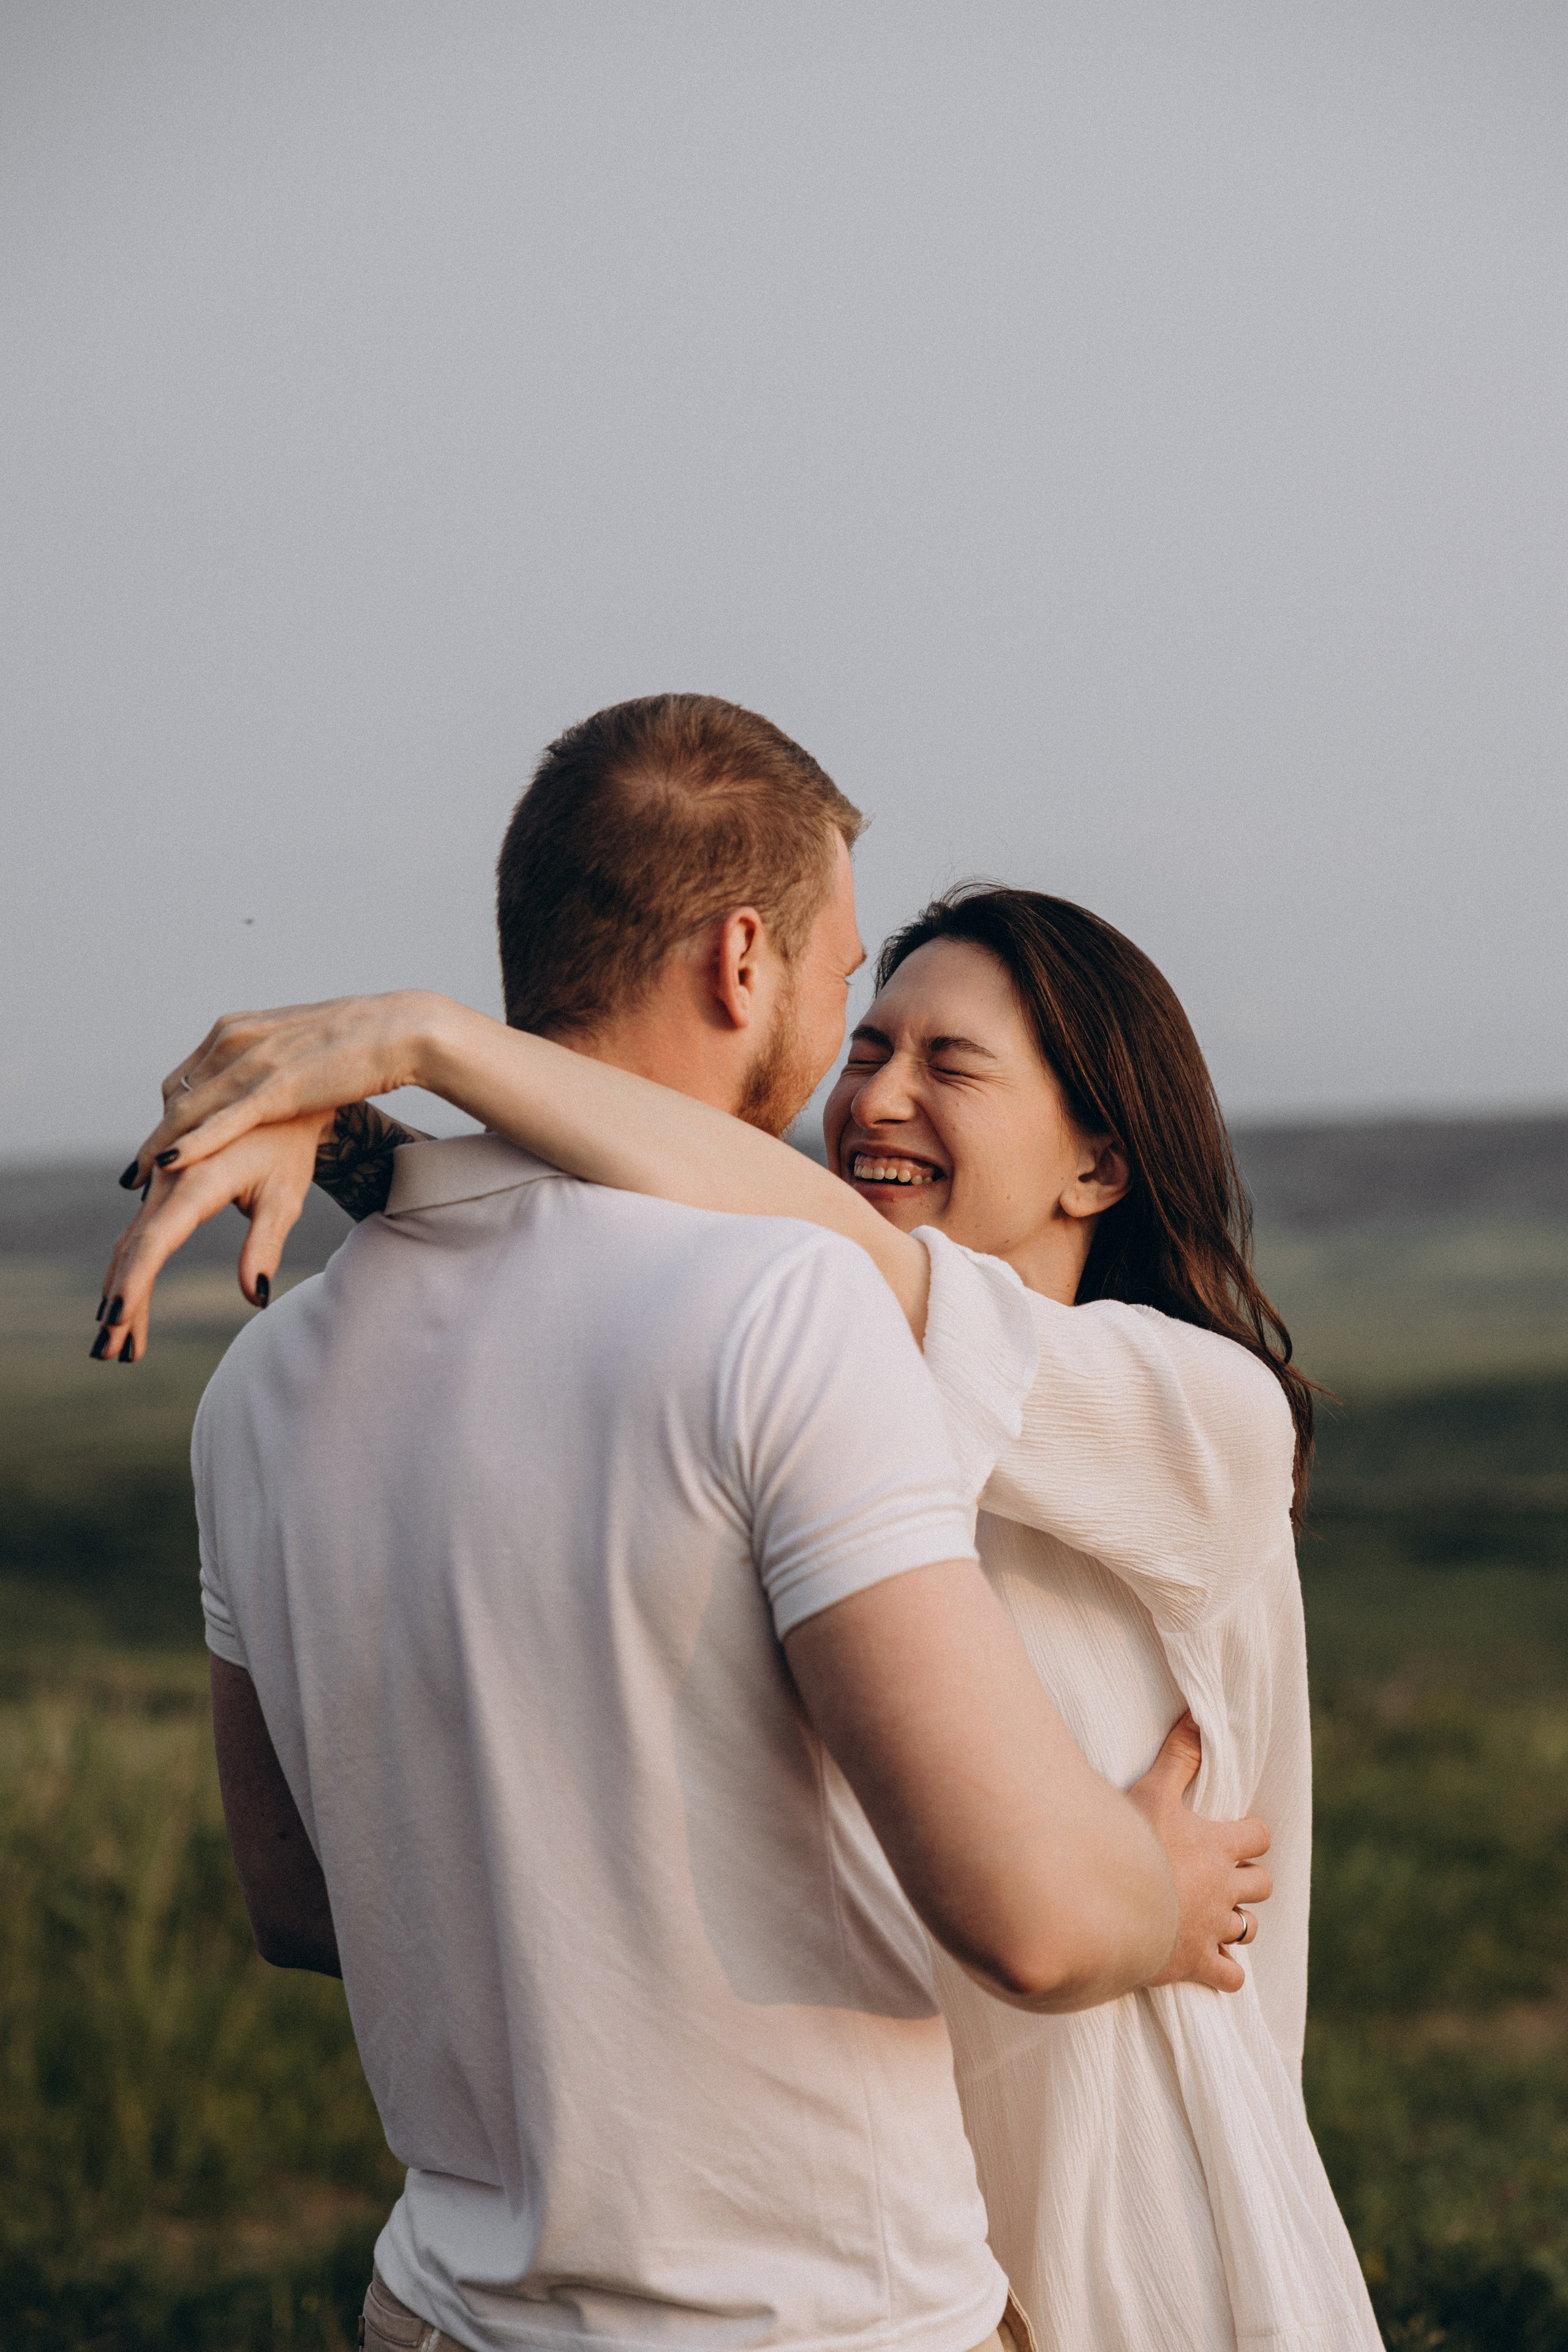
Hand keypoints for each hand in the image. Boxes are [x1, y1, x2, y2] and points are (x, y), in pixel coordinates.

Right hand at [91, 1114, 328, 1363]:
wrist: (277, 1098)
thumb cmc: (288, 1149)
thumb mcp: (285, 1198)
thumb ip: (265, 1246)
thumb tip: (255, 1298)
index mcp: (195, 1181)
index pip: (154, 1241)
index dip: (133, 1283)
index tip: (116, 1321)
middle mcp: (166, 1180)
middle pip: (134, 1250)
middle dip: (121, 1304)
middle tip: (109, 1354)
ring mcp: (160, 1182)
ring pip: (132, 1244)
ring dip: (123, 1292)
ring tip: (119, 1347)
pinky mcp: (163, 1186)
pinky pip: (141, 1233)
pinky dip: (133, 1270)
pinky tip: (130, 1305)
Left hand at [117, 990, 448, 1188]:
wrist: (398, 1030)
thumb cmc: (358, 1042)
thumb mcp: (296, 1049)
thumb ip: (270, 1064)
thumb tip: (264, 1085)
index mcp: (238, 1028)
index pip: (185, 1077)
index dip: (167, 1116)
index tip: (158, 1148)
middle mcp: (235, 1039)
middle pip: (177, 1096)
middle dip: (155, 1137)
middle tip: (137, 1176)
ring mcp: (254, 1061)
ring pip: (189, 1111)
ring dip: (158, 1149)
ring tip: (137, 1182)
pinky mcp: (277, 1086)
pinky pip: (223, 1120)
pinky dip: (191, 1143)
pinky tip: (168, 1164)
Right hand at [1128, 1712, 1271, 1993]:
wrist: (1107, 1907)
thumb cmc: (1130, 1845)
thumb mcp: (1152, 1792)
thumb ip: (1178, 1756)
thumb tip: (1196, 1717)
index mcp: (1218, 1846)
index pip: (1260, 1837)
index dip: (1250, 1836)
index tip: (1232, 1836)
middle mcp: (1224, 1889)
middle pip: (1262, 1884)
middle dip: (1248, 1878)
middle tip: (1221, 1874)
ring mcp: (1213, 1929)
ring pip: (1248, 1928)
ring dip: (1237, 1920)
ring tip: (1215, 1914)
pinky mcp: (1196, 1963)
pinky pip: (1230, 1975)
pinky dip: (1226, 1970)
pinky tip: (1212, 1962)